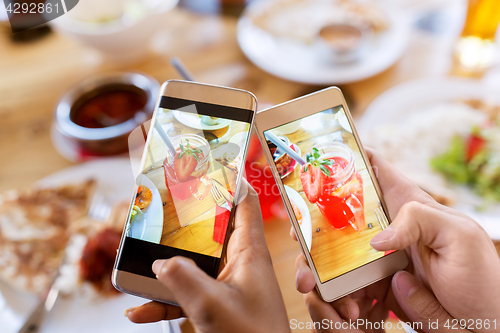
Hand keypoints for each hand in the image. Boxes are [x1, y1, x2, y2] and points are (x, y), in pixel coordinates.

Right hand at [126, 183, 290, 332]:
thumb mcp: (213, 306)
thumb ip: (183, 280)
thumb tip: (160, 262)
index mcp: (249, 252)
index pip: (244, 203)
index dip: (230, 181)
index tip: (208, 165)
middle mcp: (239, 262)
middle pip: (210, 230)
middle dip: (184, 223)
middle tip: (158, 210)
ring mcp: (227, 283)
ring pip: (193, 263)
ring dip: (166, 267)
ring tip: (137, 265)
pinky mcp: (218, 303)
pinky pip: (188, 294)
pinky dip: (165, 300)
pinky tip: (139, 311)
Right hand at [293, 149, 499, 332]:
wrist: (485, 329)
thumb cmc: (483, 278)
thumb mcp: (459, 236)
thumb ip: (418, 219)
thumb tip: (375, 240)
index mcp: (405, 205)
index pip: (371, 170)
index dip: (344, 159)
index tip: (314, 160)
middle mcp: (385, 228)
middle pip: (337, 217)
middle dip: (312, 231)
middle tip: (299, 248)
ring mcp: (376, 259)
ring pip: (334, 257)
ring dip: (321, 274)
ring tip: (322, 293)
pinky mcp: (375, 287)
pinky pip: (345, 288)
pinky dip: (339, 300)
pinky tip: (349, 312)